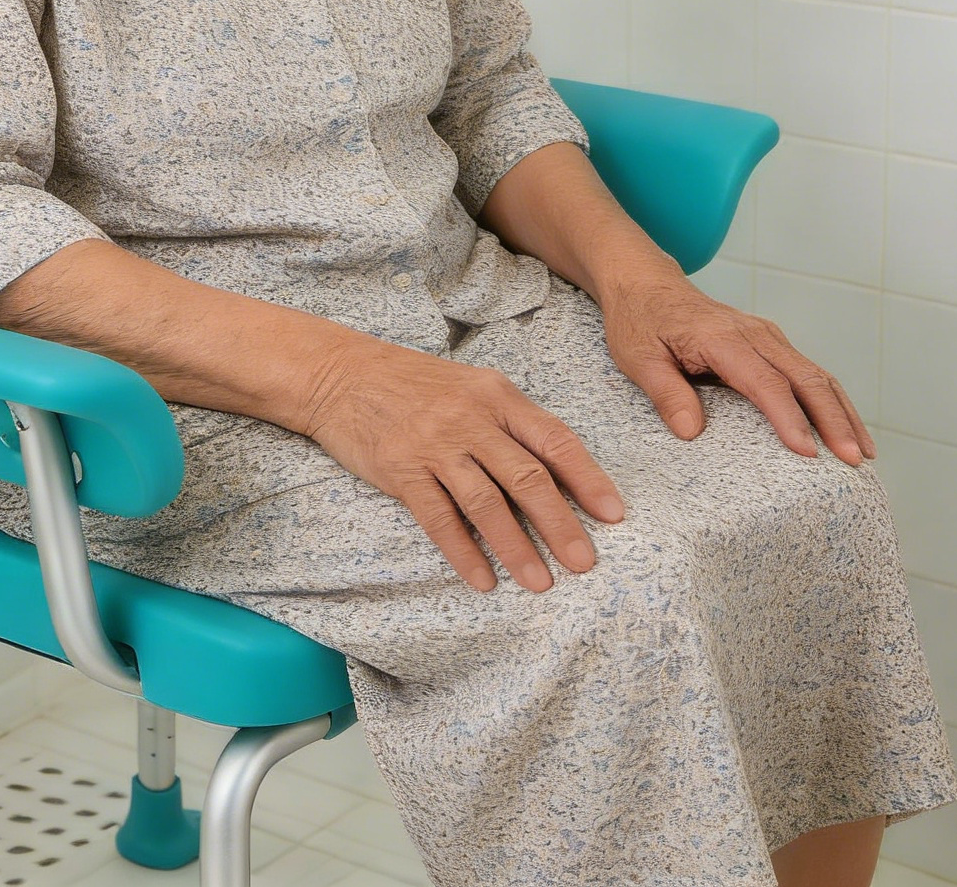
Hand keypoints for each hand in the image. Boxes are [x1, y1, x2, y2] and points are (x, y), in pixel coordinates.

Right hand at [299, 334, 626, 593]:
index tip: (614, 514)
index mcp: (497, 395)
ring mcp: (435, 444)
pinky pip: (439, 517)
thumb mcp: (470, 388)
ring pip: (486, 502)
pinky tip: (482, 579)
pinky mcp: (402, 469)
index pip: (554, 438)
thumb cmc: (414, 385)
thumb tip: (558, 475)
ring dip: (516, 547)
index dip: (587, 478)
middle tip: (584, 563)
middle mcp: (471, 418)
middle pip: (526, 476)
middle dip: (560, 523)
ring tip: (540, 582)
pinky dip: (463, 552)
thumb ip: (509, 424)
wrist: (343, 373)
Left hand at [599, 266, 875, 466]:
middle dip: (833, 420)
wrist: (645, 283)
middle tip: (852, 462)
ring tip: (862, 454)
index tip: (808, 452)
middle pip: (805, 377)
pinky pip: (809, 372)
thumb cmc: (640, 321)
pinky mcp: (770, 343)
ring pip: (816, 374)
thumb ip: (666, 392)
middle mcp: (753, 334)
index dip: (789, 418)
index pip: (764, 382)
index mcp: (721, 338)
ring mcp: (766, 336)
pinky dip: (832, 400)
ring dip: (842, 412)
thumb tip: (692, 432)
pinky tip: (845, 428)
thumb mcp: (638, 357)